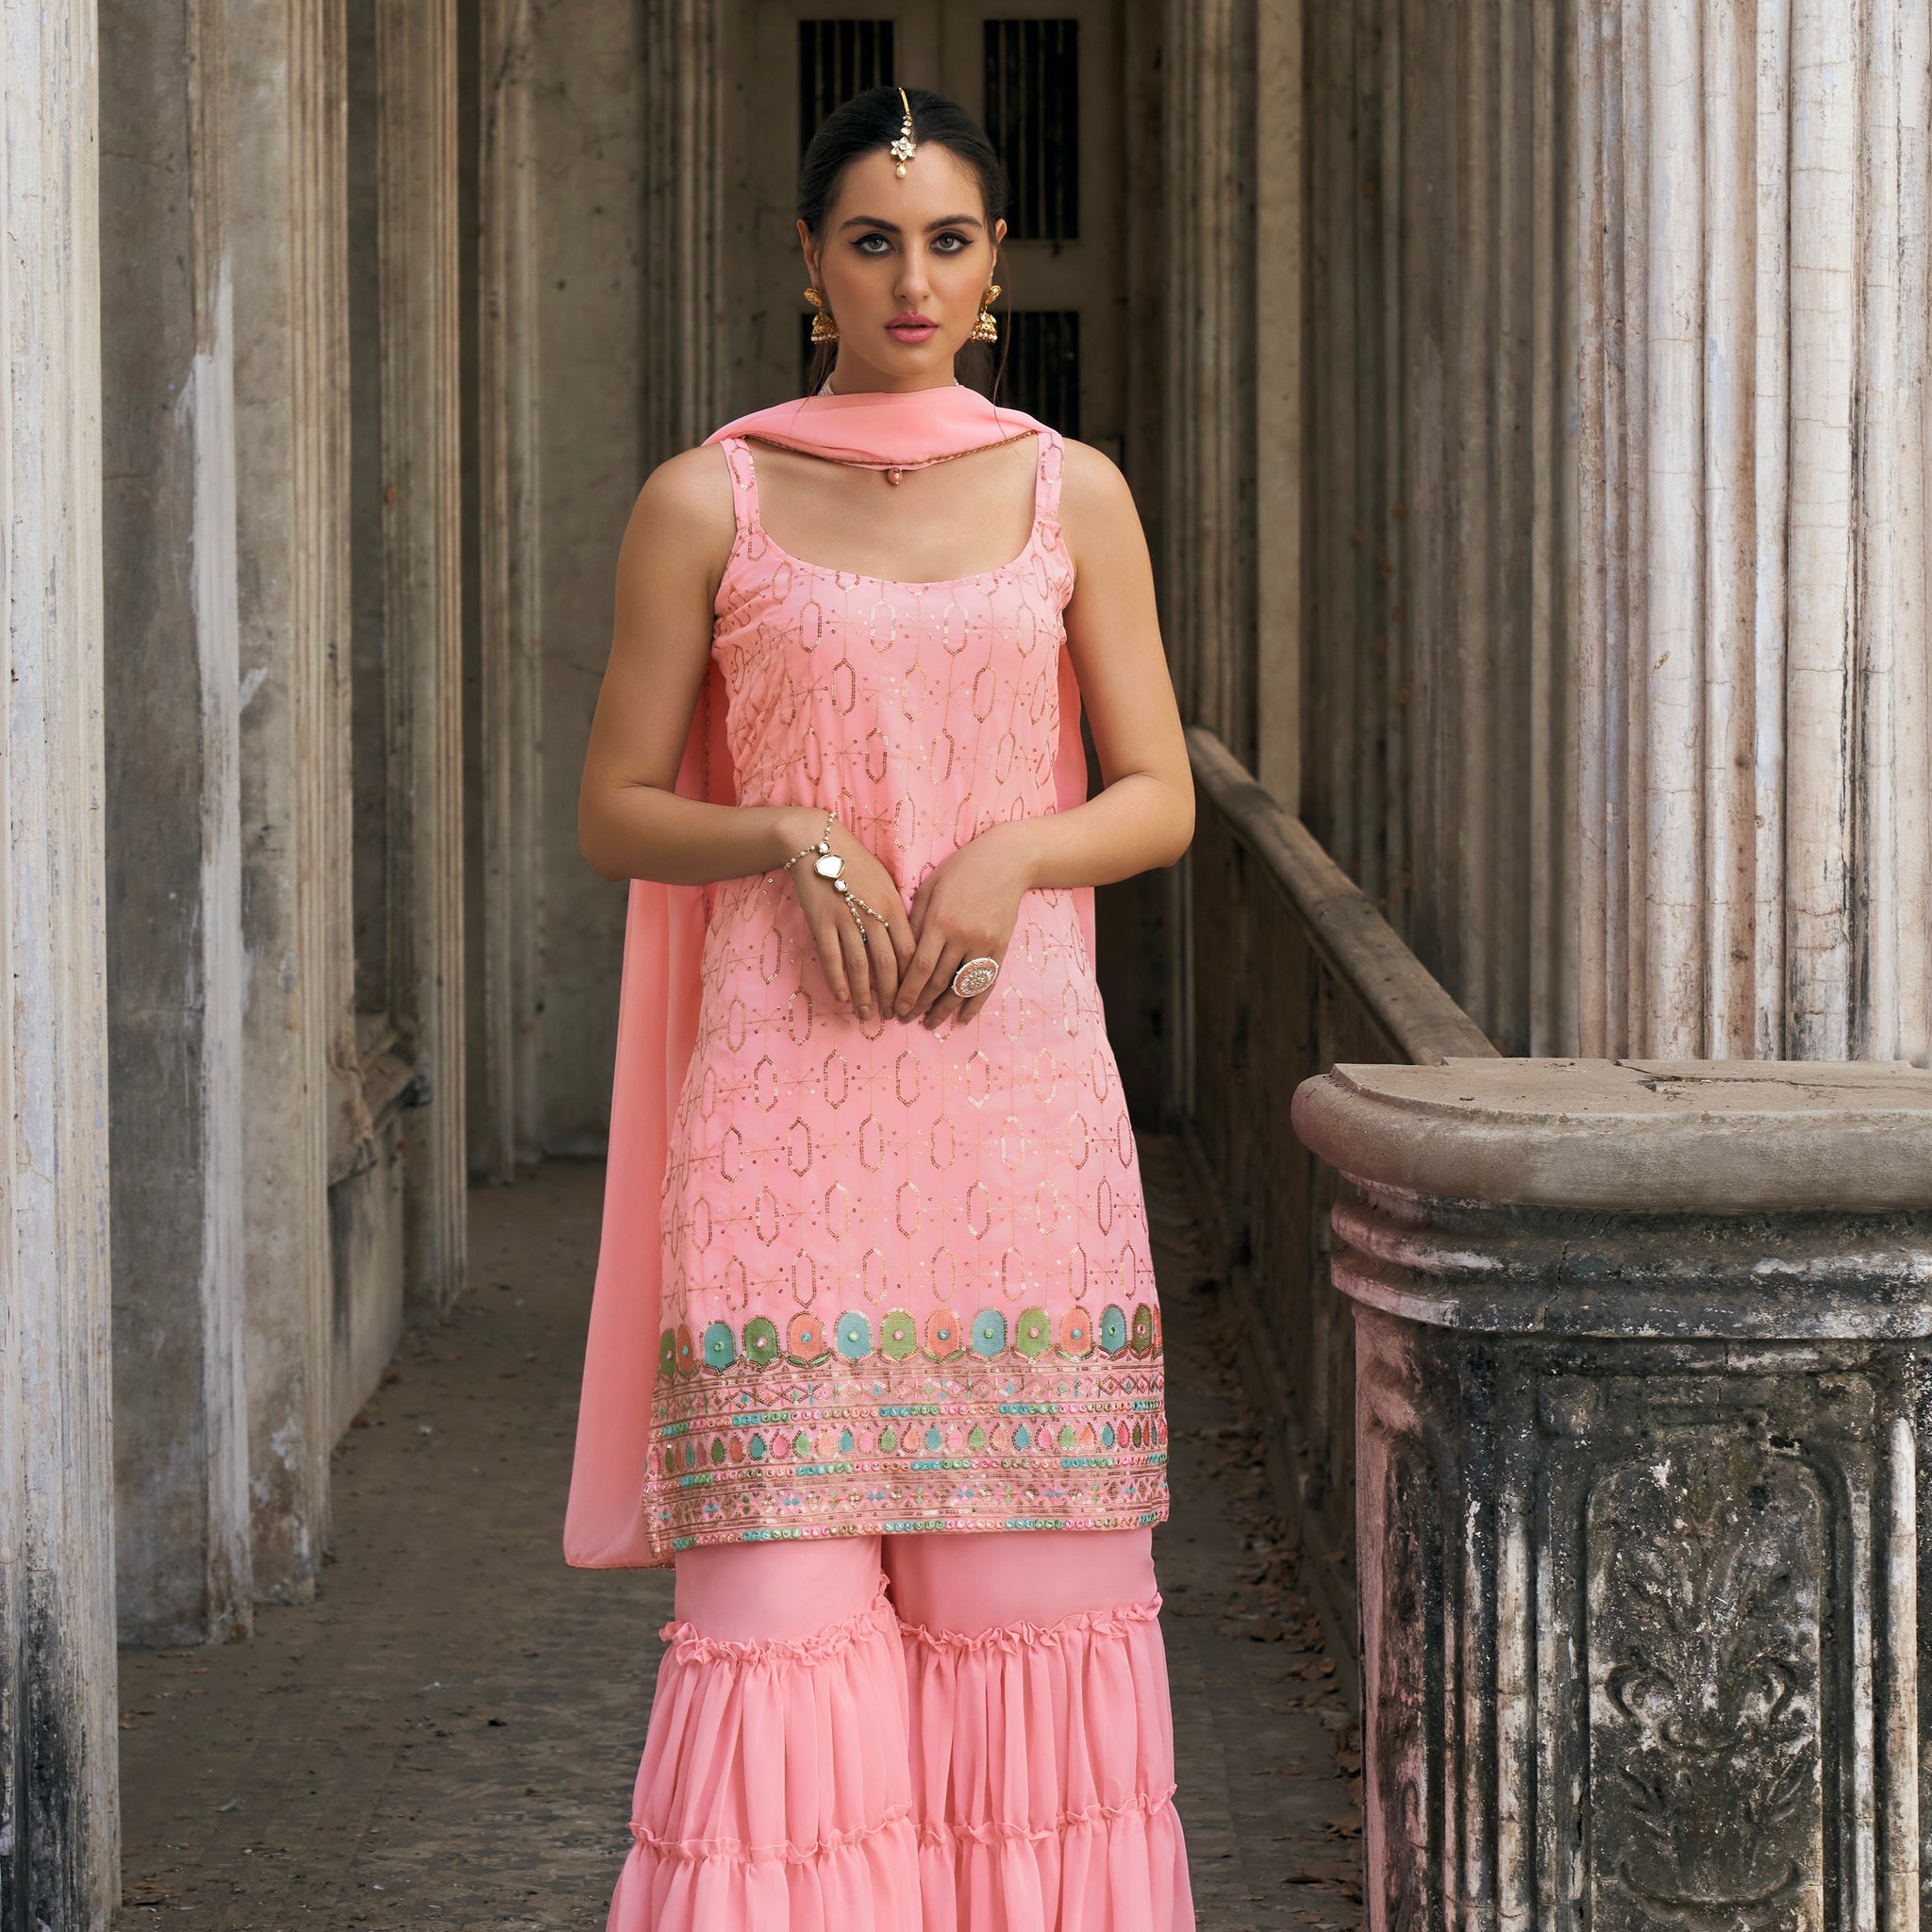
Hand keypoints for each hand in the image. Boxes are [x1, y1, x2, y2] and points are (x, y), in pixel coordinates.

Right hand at [783, 815, 914, 1020]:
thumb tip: (908, 945)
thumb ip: (897, 913)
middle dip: (893, 995)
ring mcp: (846, 919)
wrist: (818, 843)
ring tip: (867, 1014)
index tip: (915, 998)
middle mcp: (873, 915)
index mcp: (893, 906)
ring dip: (865, 995)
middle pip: (888, 964)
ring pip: (860, 966)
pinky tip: (842, 997)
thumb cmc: (856, 864)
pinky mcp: (822, 922)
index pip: (910, 951)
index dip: (913, 979)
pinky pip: (832, 958)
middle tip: (894, 1016)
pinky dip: (838, 980)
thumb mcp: (886, 883)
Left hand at [894, 825, 1029, 1029]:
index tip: (896, 1007)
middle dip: (920, 1004)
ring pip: (961, 987)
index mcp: (940, 922)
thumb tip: (901, 952)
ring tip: (930, 1024)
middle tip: (905, 1019)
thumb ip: (915, 919)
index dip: (907, 992)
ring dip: (944, 1009)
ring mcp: (984, 945)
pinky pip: (986, 982)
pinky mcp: (1000, 948)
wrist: (1007, 861)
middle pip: (938, 982)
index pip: (920, 968)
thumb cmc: (962, 869)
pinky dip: (975, 1003)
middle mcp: (963, 937)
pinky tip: (963, 1018)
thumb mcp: (930, 887)